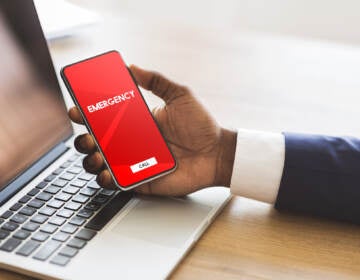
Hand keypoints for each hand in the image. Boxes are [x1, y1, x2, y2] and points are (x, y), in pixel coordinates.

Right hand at [68, 65, 236, 195]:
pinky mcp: (141, 180)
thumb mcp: (180, 96)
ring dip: (91, 159)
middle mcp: (131, 142)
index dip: (87, 114)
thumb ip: (157, 81)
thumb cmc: (201, 125)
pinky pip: (117, 183)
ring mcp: (134, 162)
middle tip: (88, 136)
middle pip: (97, 142)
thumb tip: (132, 67)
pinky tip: (107, 173)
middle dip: (84, 139)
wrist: (216, 153)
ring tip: (98, 155)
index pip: (105, 118)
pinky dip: (106, 180)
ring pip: (102, 163)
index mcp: (137, 122)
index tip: (78, 109)